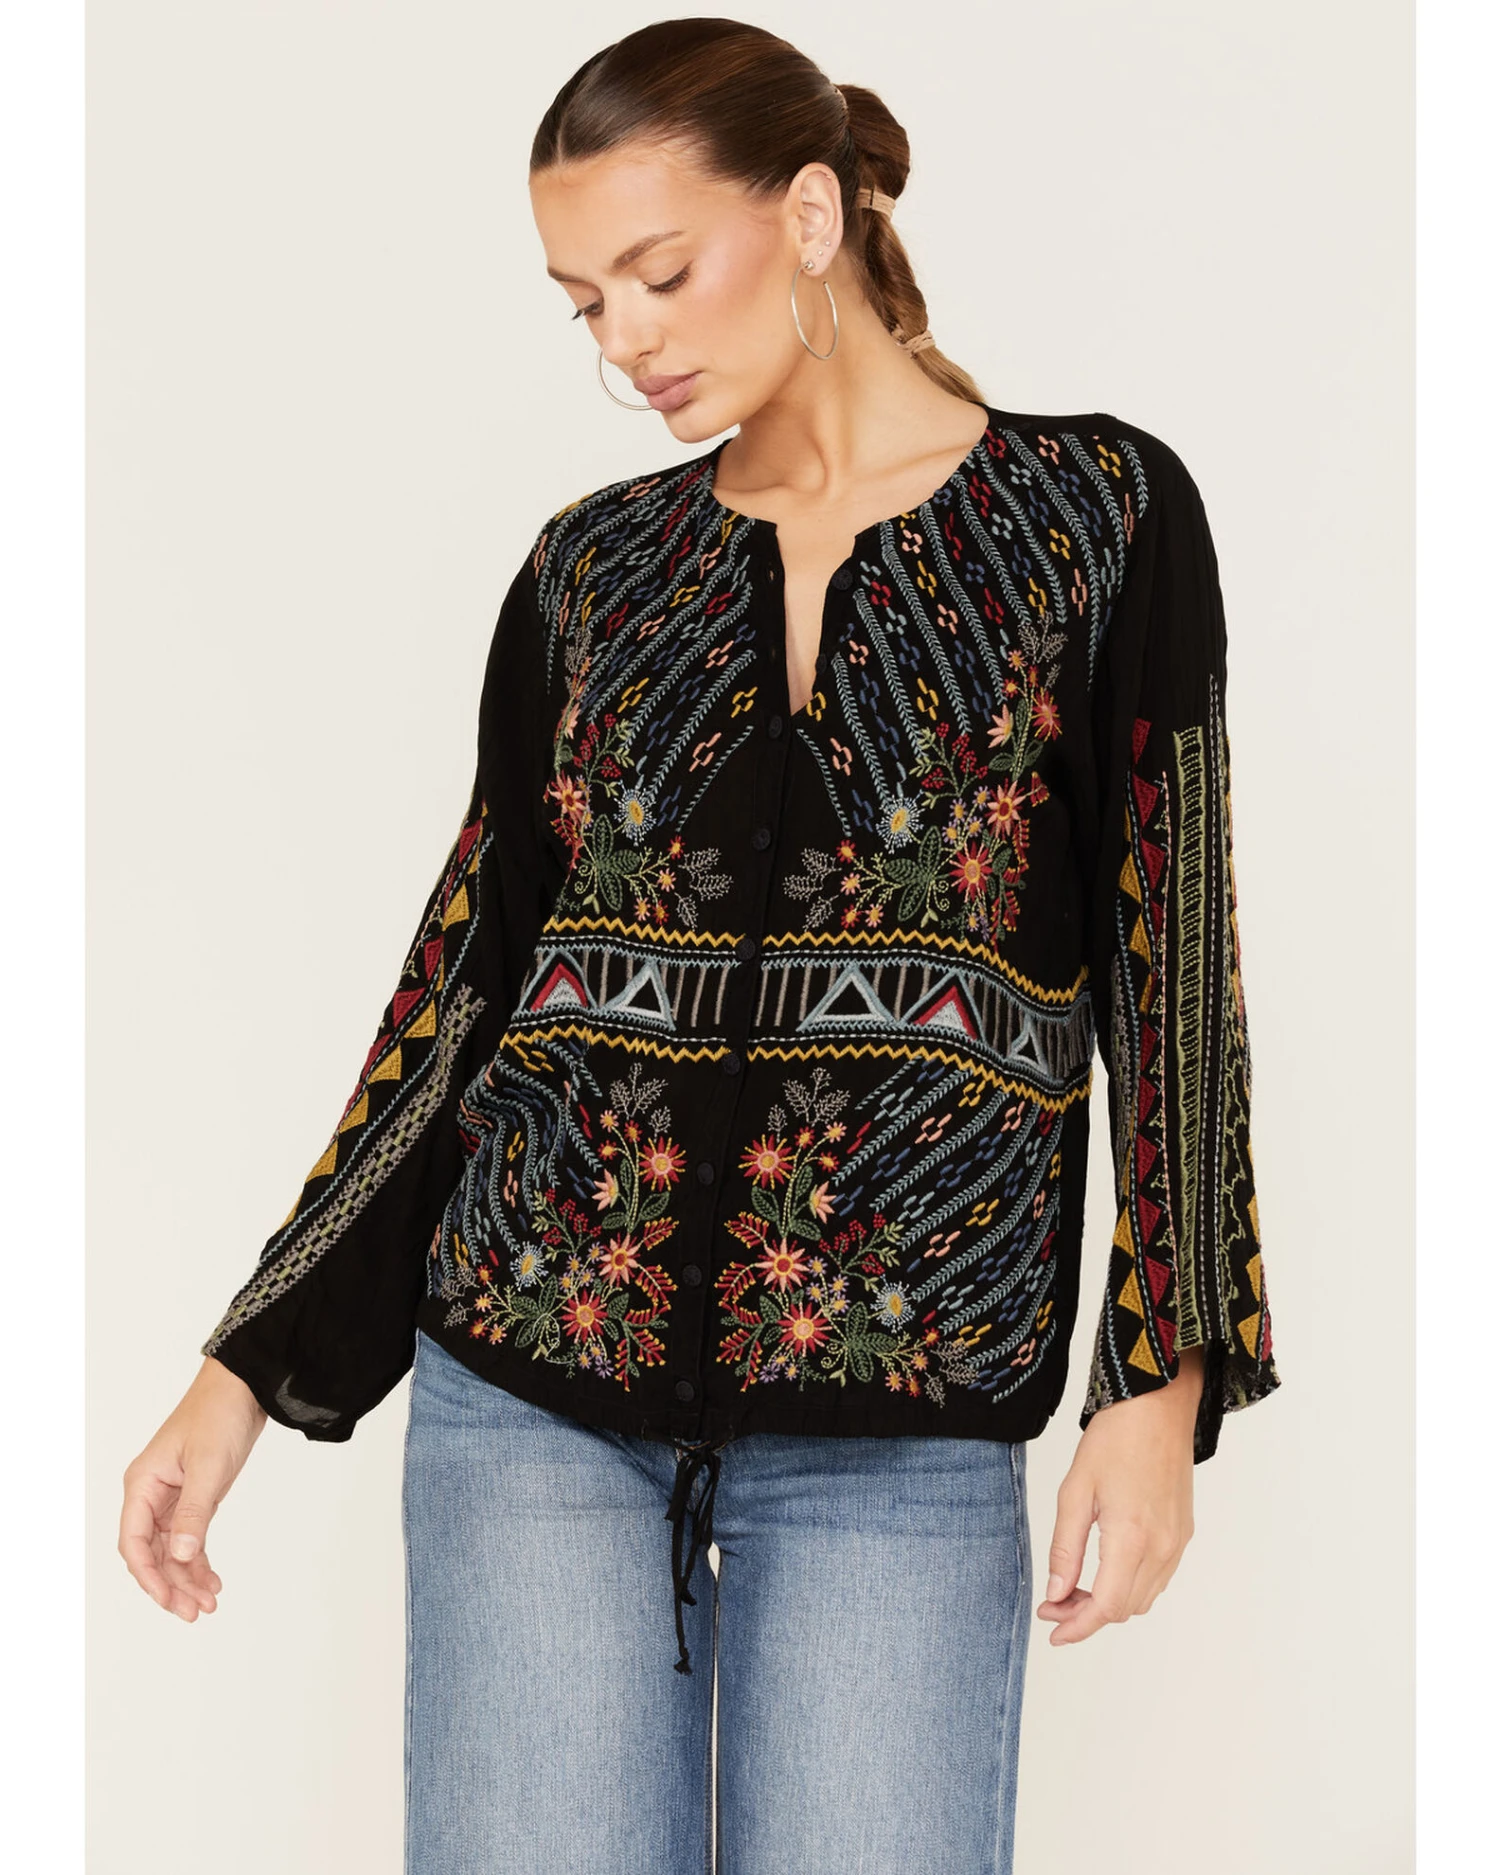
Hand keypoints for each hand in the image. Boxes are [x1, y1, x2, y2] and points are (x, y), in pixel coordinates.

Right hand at [118, 1356, 267, 1622]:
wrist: (243, 1387)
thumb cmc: (219, 1415)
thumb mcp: (209, 1466)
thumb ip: (193, 1513)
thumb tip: (179, 1557)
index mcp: (143, 1483)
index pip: (133, 1541)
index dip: (148, 1575)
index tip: (169, 1600)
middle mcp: (151, 1492)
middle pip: (150, 1552)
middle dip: (170, 1584)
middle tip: (195, 1612)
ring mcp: (171, 1495)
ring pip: (170, 1549)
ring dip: (186, 1577)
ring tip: (208, 1604)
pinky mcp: (193, 1495)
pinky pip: (188, 1537)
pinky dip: (198, 1560)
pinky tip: (212, 1580)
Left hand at [1037, 1346, 1204, 1644]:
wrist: (1158, 1406)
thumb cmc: (1115, 1439)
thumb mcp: (1075, 1491)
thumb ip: (1066, 1547)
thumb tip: (1056, 1593)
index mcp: (1133, 1539)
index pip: (1106, 1607)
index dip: (1077, 1626)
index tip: (1053, 1630)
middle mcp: (1163, 1548)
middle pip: (1125, 1609)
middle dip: (1087, 1615)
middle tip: (1054, 1602)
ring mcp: (1178, 1542)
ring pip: (1143, 1597)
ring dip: (1109, 1603)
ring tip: (1074, 1587)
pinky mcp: (1183, 1532)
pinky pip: (1158, 1578)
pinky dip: (1130, 1586)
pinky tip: (1104, 1569)